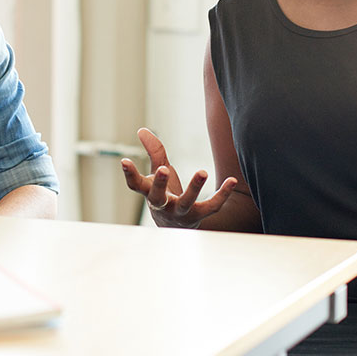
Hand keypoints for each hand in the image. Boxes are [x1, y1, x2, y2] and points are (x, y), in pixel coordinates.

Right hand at [120, 128, 236, 228]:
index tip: (124, 161)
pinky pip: (212, 206)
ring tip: (202, 171)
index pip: (135, 185)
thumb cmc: (165, 194)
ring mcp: (180, 213)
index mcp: (149, 193)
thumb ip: (153, 152)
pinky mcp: (198, 216)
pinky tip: (232, 180)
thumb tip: (142, 130)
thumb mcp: (158, 172)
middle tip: (164, 169)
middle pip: (158, 196)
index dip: (129, 174)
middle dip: (160, 183)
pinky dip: (222, 194)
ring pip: (186, 203)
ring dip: (193, 188)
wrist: (177, 225)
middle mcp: (162, 205)